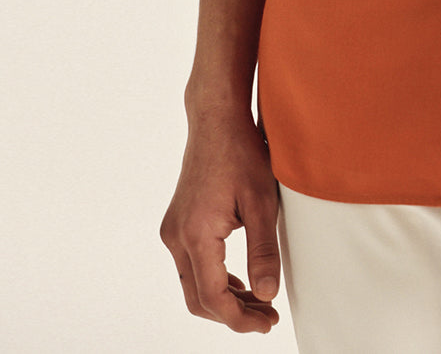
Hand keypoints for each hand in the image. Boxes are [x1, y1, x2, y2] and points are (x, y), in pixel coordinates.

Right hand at [160, 109, 280, 333]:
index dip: (240, 318)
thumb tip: (267, 295)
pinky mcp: (178, 223)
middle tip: (267, 317)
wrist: (216, 119)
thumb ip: (264, 251)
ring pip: (194, 284)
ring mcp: (173, 229)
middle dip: (233, 314)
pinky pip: (191, 265)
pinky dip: (215, 279)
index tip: (268, 322)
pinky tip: (240, 280)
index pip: (214, 297)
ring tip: (260, 302)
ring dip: (224, 298)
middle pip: (199, 298)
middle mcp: (176, 236)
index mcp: (196, 235)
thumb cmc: (242, 153)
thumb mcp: (261, 202)